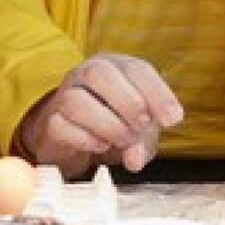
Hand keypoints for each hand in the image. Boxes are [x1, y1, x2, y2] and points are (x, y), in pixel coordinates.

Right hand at [15, 54, 182, 177]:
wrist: (72, 139)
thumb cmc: (111, 124)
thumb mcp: (137, 131)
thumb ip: (142, 142)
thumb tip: (135, 158)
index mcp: (116, 66)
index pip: (137, 68)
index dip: (158, 93)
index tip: (173, 119)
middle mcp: (88, 74)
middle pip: (102, 72)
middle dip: (128, 102)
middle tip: (141, 126)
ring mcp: (64, 95)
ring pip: (77, 99)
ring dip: (107, 123)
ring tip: (123, 140)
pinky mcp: (50, 122)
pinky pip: (60, 125)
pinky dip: (84, 138)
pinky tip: (99, 146)